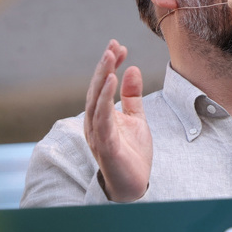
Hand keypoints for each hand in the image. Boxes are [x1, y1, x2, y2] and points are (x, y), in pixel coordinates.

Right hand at [84, 40, 151, 201]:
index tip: (119, 46)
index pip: (102, 85)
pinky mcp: (106, 145)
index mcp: (100, 115)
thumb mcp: (136, 119)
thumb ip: (132, 96)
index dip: (109, 65)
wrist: (134, 186)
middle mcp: (94, 122)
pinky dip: (106, 98)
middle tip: (113, 45)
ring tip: (110, 56)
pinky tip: (112, 81)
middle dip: (104, 65)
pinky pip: (102, 118)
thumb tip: (132, 68)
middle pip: (96, 89)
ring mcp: (98, 134)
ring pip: (96, 100)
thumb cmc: (132, 153)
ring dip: (102, 77)